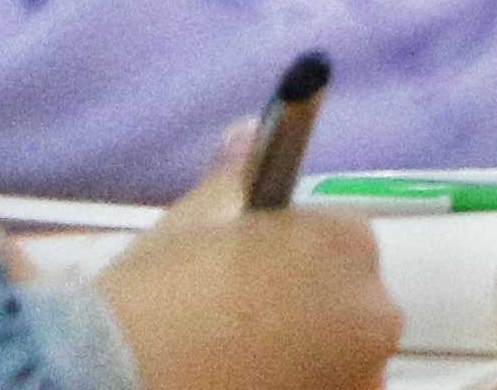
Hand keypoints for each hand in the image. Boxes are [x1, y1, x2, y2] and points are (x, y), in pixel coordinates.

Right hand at [92, 135, 399, 389]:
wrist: (121, 375)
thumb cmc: (161, 294)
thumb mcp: (196, 219)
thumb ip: (237, 174)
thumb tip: (248, 133)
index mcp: (349, 245)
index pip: (338, 241)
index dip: (291, 256)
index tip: (250, 276)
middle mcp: (375, 313)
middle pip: (346, 301)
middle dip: (305, 306)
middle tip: (237, 321)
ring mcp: (361, 377)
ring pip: (339, 357)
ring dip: (305, 355)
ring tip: (234, 361)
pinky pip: (323, 389)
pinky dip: (297, 385)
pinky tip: (245, 382)